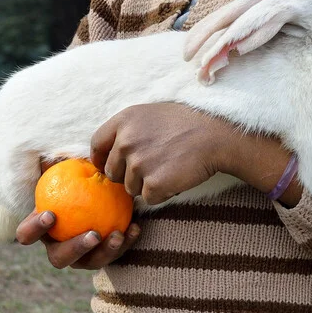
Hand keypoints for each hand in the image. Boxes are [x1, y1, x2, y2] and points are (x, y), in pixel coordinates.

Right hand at [14, 158, 139, 269]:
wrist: (98, 192)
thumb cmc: (73, 178)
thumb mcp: (65, 170)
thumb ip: (58, 165)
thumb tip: (52, 155)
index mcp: (40, 229)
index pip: (26, 234)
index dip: (34, 228)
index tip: (51, 214)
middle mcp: (58, 247)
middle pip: (59, 258)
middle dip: (75, 249)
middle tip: (93, 234)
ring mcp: (81, 257)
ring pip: (90, 262)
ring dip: (104, 251)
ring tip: (117, 235)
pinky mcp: (102, 256)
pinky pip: (114, 254)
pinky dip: (125, 242)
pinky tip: (135, 228)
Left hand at [90, 102, 234, 204]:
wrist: (214, 136)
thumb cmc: (185, 123)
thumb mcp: (151, 114)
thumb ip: (127, 129)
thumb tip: (110, 150)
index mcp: (123, 120)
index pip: (97, 144)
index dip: (101, 158)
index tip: (109, 166)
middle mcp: (126, 141)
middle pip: (112, 172)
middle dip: (127, 175)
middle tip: (152, 166)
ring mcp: (138, 163)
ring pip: (130, 188)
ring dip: (146, 184)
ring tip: (168, 168)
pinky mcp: (152, 183)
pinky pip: (148, 198)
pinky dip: (161, 194)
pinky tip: (175, 177)